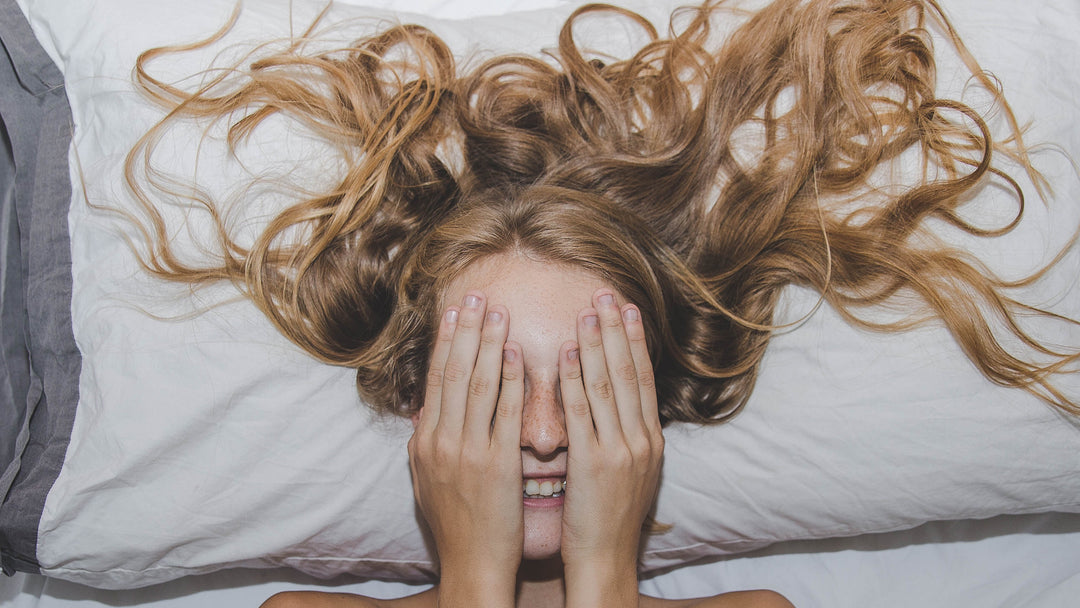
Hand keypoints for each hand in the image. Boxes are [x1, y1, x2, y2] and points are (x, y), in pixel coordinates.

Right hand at [407, 292, 523, 607]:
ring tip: (500, 313)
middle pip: (454, 373)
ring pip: (478, 386)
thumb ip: (425, 443)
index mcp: (426, 442)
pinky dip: (511, 382)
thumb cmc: (456, 525)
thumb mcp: (427, 480)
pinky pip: (504, 414)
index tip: (455, 309)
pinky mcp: (497, 466)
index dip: (446, 340)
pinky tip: (519, 356)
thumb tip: (422, 413)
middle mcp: (441, 441)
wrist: (472, 566)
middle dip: (466, 330)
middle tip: (477, 294)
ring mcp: (468, 452)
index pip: (436, 379)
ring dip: (489, 344)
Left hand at [559, 290, 663, 607]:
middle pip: (629, 373)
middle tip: (606, 292)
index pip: (642, 378)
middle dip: (617, 329)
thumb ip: (624, 434)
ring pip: (607, 386)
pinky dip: (574, 381)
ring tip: (586, 311)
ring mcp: (620, 451)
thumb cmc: (609, 520)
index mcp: (650, 440)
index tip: (626, 308)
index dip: (634, 340)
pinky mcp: (594, 464)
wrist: (606, 561)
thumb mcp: (630, 472)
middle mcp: (641, 440)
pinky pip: (583, 414)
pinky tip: (564, 355)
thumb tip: (617, 401)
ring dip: (595, 344)